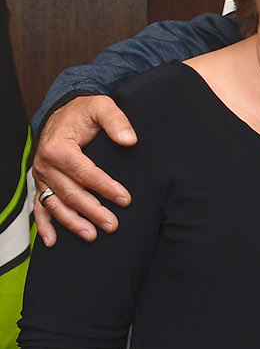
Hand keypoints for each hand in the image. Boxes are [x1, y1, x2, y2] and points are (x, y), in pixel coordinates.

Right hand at [31, 96, 136, 244]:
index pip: (84, 172)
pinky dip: (44, 225)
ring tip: (92, 236)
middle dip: (92, 211)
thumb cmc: (84, 111)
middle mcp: (46, 164)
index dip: (104, 187)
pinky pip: (40, 207)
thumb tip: (130, 140)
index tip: (124, 199)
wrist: (63, 112)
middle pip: (70, 192)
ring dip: (72, 222)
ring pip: (56, 204)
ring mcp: (42, 176)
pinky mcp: (42, 184)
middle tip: (112, 225)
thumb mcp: (101, 106)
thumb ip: (116, 121)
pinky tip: (52, 242)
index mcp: (58, 147)